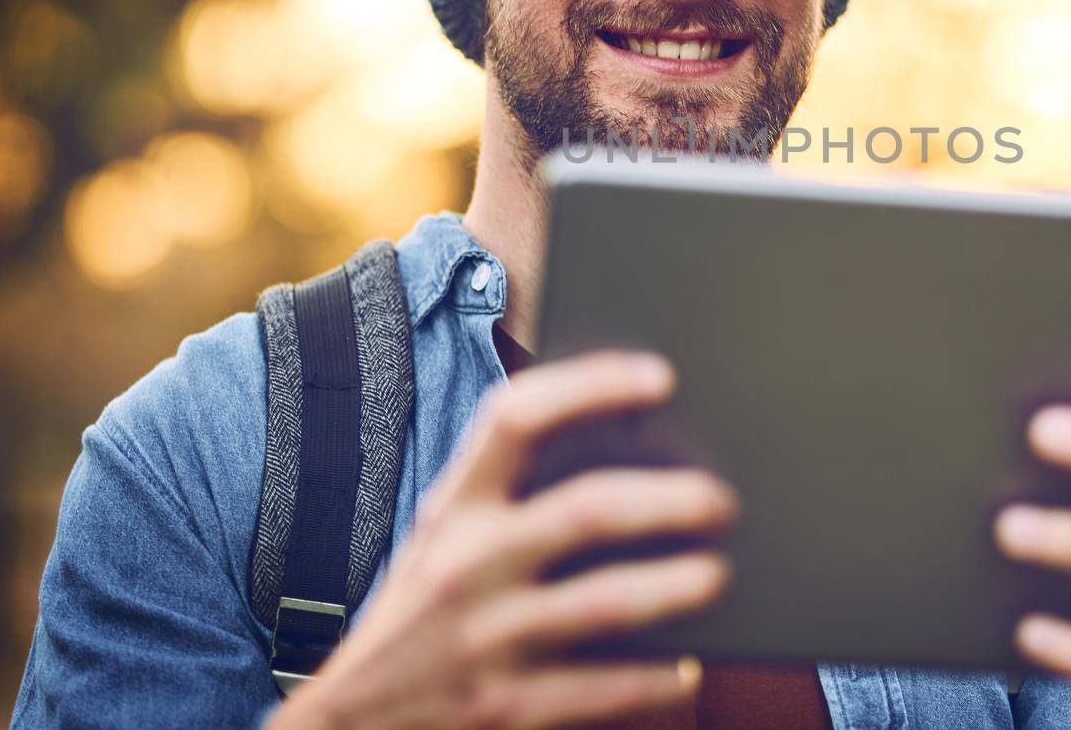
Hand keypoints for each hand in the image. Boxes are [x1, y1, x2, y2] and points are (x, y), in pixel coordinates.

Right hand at [271, 350, 737, 729]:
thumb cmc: (422, 606)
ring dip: (681, 584)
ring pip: (609, 601)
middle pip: (588, 508)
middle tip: (723, 499)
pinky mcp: (508, 708)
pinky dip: (659, 678)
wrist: (347, 723)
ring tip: (720, 573)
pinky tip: (689, 667)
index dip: (591, 384)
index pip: (516, 416)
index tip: (659, 375)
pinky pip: (606, 689)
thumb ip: (507, 487)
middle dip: (672, 499)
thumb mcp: (444, 532)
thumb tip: (626, 440)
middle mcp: (469, 563)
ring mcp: (488, 638)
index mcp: (454, 505)